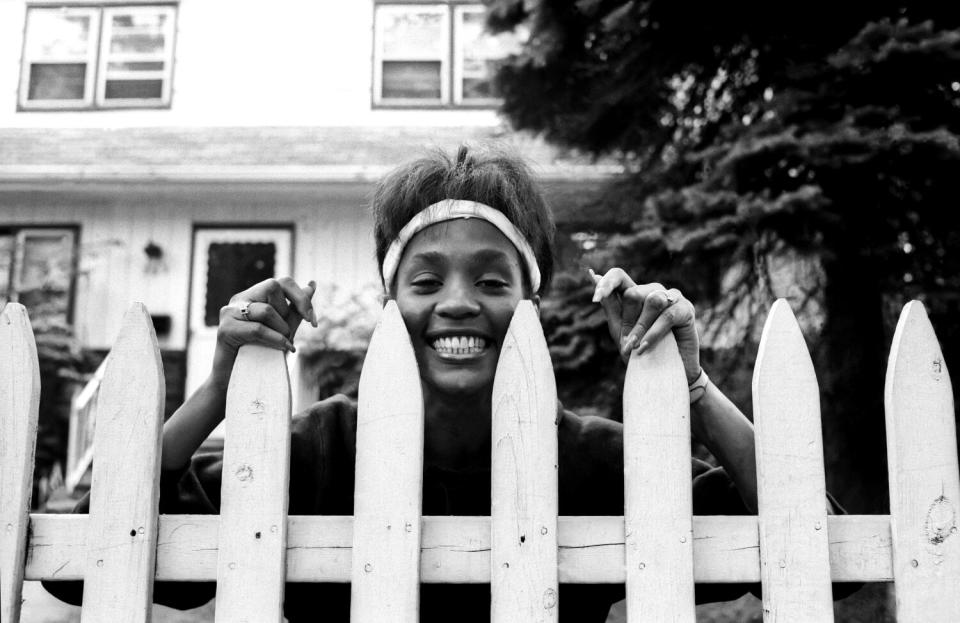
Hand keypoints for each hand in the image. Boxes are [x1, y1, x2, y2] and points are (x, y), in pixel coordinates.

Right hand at [211, 277, 317, 382]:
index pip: (282, 282)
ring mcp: (229, 313)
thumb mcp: (284, 328)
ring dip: (281, 329)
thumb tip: (312, 284)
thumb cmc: (262, 355)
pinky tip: (283, 349)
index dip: (301, 298)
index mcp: (253, 296)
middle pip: (273, 286)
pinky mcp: (225, 330)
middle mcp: (239, 300)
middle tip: (288, 334)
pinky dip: (275, 339)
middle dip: (288, 312)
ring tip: (282, 344)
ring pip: (266, 309)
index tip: (313, 321)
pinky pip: (257, 329)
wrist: (239, 383)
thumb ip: (295, 309)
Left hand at [590, 268, 699, 382]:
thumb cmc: (640, 351)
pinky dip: (653, 334)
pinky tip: (645, 348)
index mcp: (635, 293)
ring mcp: (672, 297)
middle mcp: (653, 290)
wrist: (663, 375)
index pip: (619, 276)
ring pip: (652, 301)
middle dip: (627, 321)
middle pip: (634, 292)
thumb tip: (594, 276)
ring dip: (641, 328)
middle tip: (627, 343)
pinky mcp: (686, 309)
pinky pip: (667, 315)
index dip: (607, 283)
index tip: (595, 297)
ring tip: (635, 347)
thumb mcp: (620, 329)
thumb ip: (610, 304)